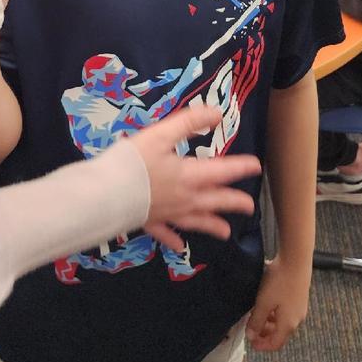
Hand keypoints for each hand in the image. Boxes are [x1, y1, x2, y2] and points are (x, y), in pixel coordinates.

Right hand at [129, 106, 261, 251]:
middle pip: (214, 200)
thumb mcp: (161, 134)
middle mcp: (184, 198)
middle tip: (249, 206)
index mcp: (188, 175)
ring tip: (226, 232)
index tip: (256, 166)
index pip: (221, 171)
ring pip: (195, 221)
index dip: (240, 167)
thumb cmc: (132, 162)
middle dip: (233, 202)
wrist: (106, 194)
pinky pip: (165, 234)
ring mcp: (167, 214)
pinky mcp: (150, 222)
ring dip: (212, 225)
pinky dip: (173, 240)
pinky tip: (179, 246)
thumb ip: (188, 122)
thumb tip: (216, 114)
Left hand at [245, 254, 310, 351]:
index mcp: (288, 324)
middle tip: (251, 328)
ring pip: (282, 323)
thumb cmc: (280, 281)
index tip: (251, 343)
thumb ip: (256, 320)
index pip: (276, 344)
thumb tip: (251, 336)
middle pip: (280, 334)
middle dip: (265, 334)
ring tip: (256, 314)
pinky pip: (286, 313)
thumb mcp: (263, 302)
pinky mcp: (300, 298)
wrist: (296, 260)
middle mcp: (297, 319)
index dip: (263, 346)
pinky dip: (275, 314)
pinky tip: (267, 303)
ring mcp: (300, 308)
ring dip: (269, 323)